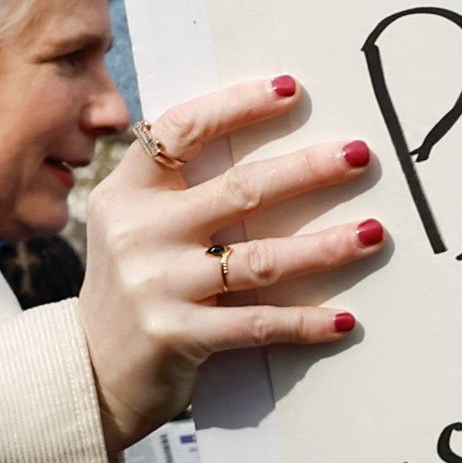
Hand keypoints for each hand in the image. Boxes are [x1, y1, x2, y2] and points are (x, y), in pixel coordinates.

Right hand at [75, 78, 376, 449]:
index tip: (290, 90)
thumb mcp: (137, 227)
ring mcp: (157, 284)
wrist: (89, 372)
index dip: (236, 106)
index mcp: (128, 192)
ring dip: (324, 247)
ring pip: (259, 257)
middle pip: (238, 190)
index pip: (181, 130)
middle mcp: (139, 232)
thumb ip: (182, 192)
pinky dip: (305, 322)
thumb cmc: (134, 288)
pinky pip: (257, 323)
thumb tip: (272, 156)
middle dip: (306, 170)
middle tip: (359, 155)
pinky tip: (345, 319)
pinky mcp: (178, 335)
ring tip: (372, 233)